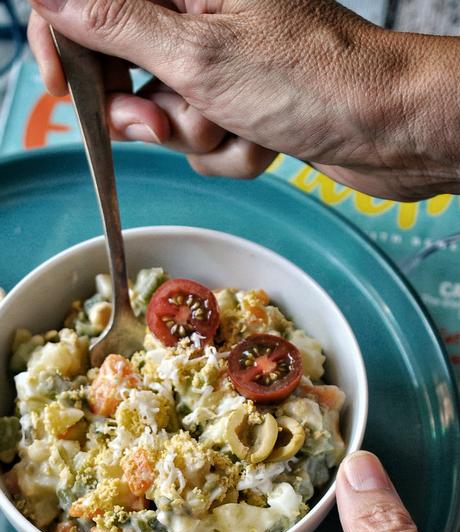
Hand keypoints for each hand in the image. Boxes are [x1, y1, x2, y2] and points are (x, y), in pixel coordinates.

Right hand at [27, 0, 459, 200]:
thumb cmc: (311, 81)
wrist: (388, 129)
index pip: (94, 1)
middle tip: (168, 124)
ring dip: (200, 138)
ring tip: (240, 127)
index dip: (69, 42)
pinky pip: (205, 140)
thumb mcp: (197, 56)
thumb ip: (117, 23)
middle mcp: (202, 15)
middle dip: (148, 111)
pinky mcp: (243, 101)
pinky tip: (264, 142)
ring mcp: (224, 62)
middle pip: (127, 65)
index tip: (64, 87)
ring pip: (168, 113)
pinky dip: (229, 154)